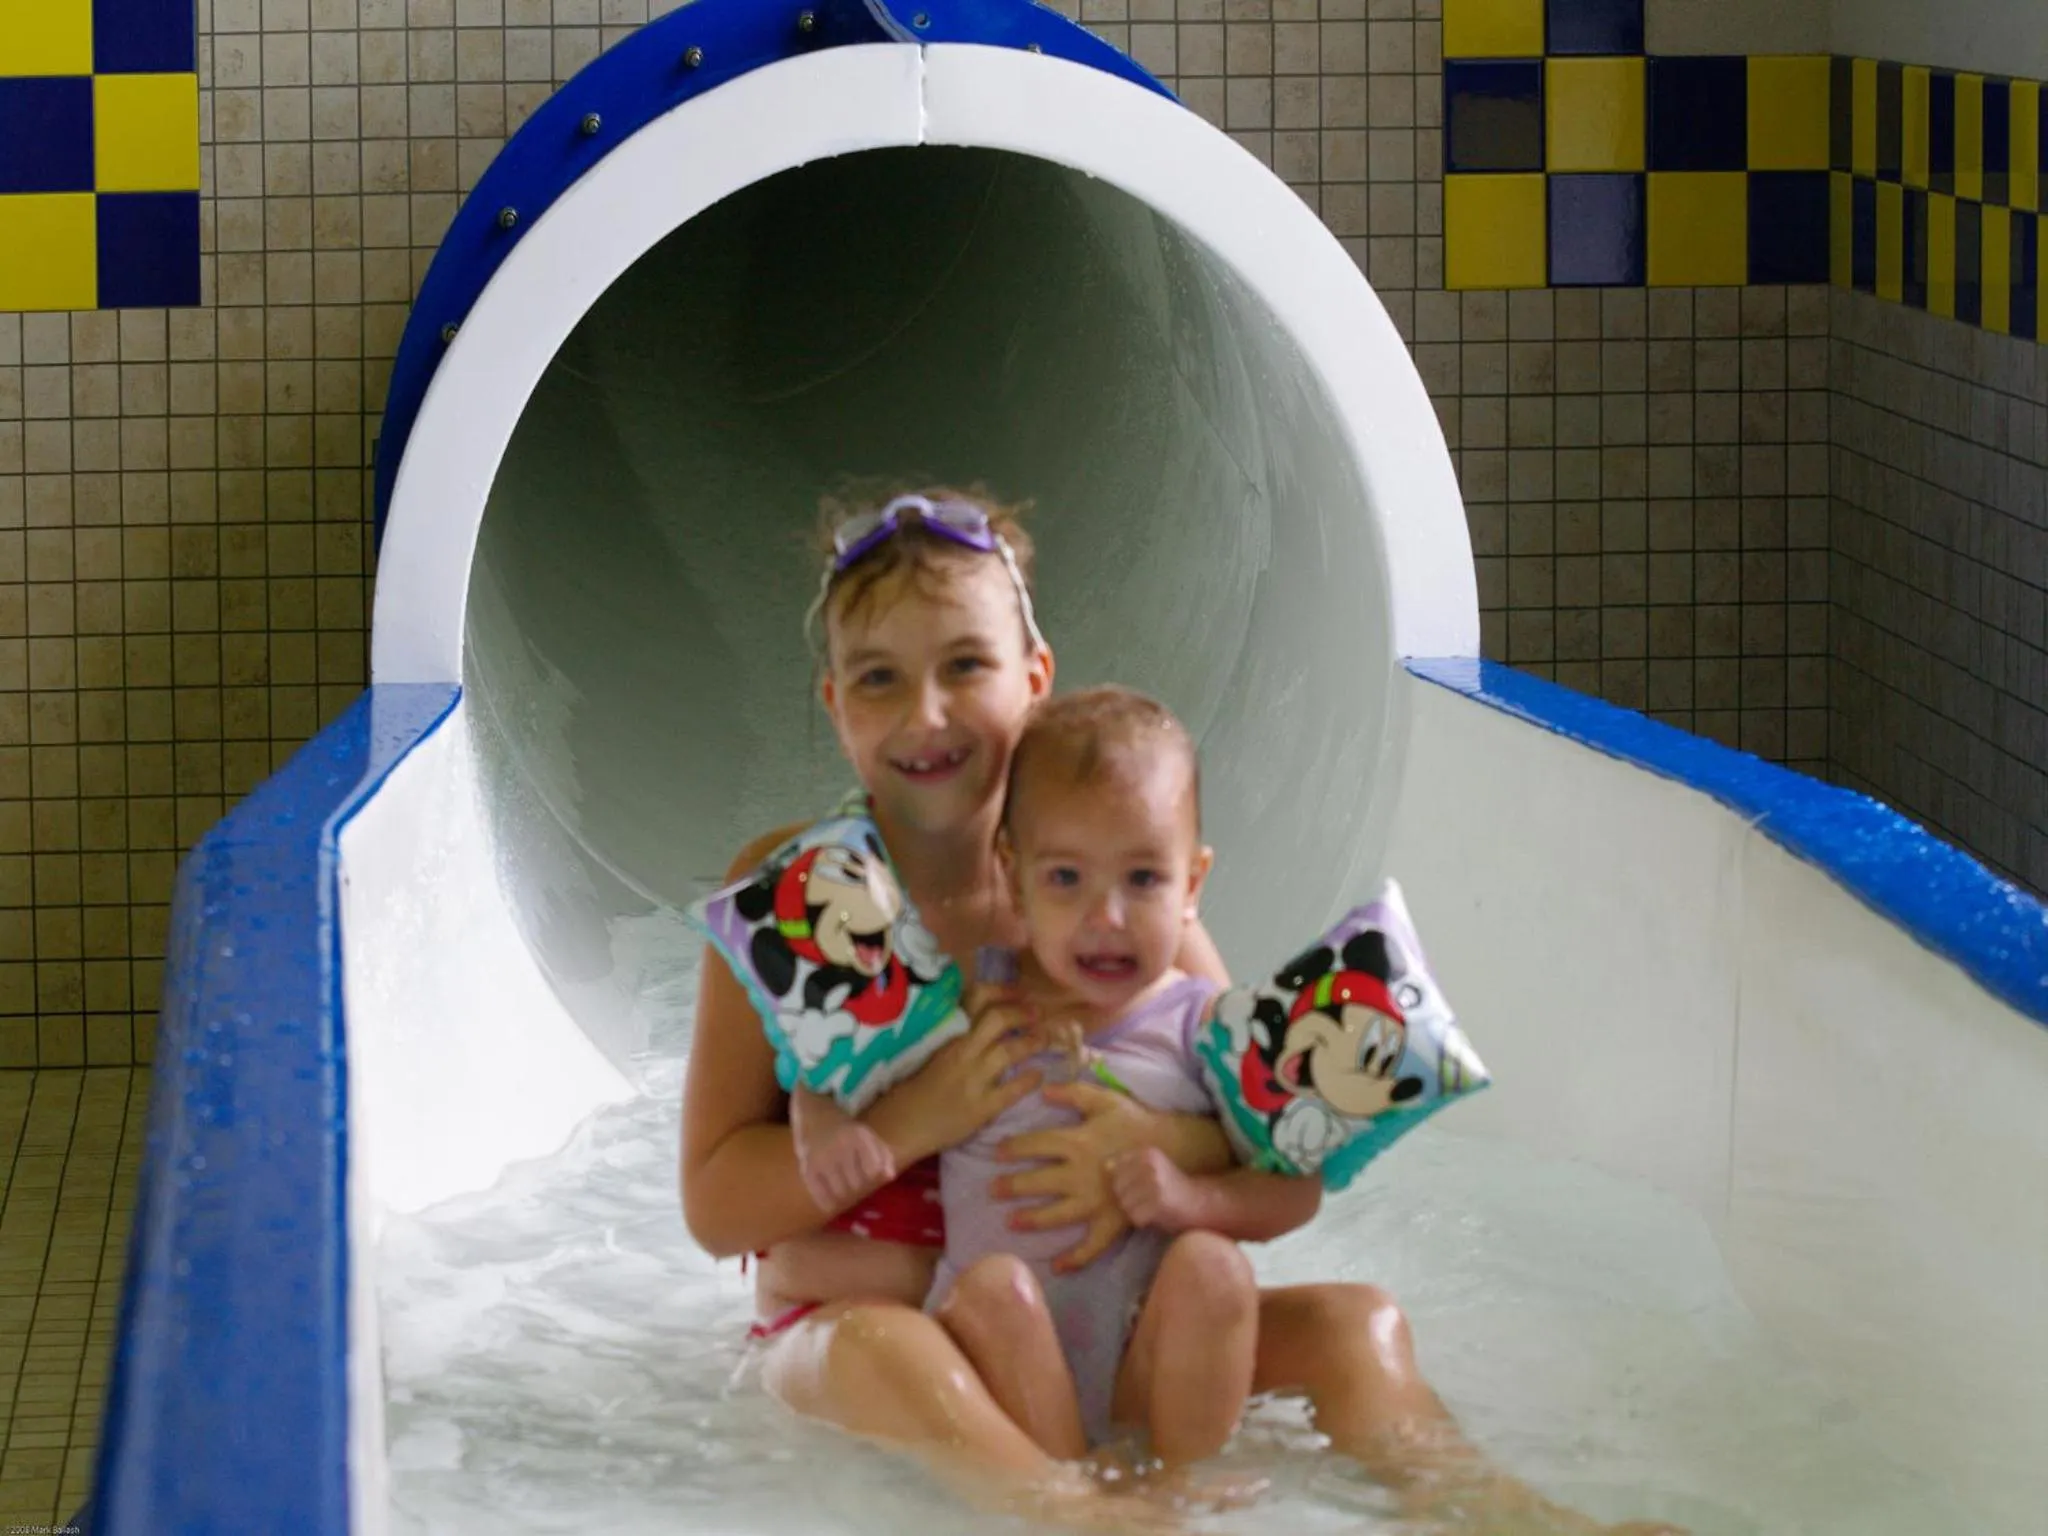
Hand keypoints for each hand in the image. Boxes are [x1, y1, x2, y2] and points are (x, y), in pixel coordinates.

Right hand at [795, 1117, 897, 1214]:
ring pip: (841, 1191)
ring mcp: (822, 1158)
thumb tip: (890, 1177)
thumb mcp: (868, 1135)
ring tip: (842, 1184)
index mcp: (859, 1137)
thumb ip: (883, 1155)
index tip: (868, 1170)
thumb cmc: (845, 1129)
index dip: (872, 1173)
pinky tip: (830, 1206)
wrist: (813, 1115)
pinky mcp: (807, 1168)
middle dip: (857, 1183)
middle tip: (852, 1176)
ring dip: (844, 1193)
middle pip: (857, 1183)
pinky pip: (819, 1194)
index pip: (873, 1169)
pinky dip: (827, 1203)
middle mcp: (840, 1147)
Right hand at [874, 987, 1045, 1160]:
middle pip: (998, 1020)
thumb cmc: (913, 1086)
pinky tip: (1039, 1075)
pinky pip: (1013, 1090)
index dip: (1004, 991)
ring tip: (1045, 1039)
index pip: (977, 998)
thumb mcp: (931, 1049)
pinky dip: (1030, 1079)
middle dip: (1023, 1013)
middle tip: (1038, 1014)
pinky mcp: (981, 1107)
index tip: (1022, 992)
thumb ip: (955, 1032)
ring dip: (1033, 1042)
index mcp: (947, 1034)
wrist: (900, 1125)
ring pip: (1009, 1051)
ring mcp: (972, 1078)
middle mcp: (961, 1051)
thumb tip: (985, 1015)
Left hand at [992, 1079, 1164, 1271]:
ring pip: (1058, 1214)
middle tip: (992, 1190)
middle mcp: (1081, 1174)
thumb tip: (1043, 1089)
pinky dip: (1075, 1259)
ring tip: (1011, 1222)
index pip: (1037, 1145)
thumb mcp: (1105, 1100)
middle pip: (1039, 1182)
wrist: (1173, 1149)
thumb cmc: (1135, 1122)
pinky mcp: (1112, 1221)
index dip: (1014, 1148)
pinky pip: (1092, 1246)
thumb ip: (1074, 1093)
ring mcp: (1096, 1201)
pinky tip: (1058, 1266)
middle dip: (1012, 1186)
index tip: (996, 1152)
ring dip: (1032, 1219)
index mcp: (1078, 1142)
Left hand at [1107, 1146, 1199, 1232]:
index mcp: (1147, 1152)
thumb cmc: (1171, 1187)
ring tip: (1152, 1207)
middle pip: (1117, 1188)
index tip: (1141, 1187)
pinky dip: (1143, 1221)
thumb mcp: (1152, 1168)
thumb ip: (1129, 1166)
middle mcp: (1150, 1164)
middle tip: (1147, 1200)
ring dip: (1135, 1211)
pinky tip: (1157, 1215)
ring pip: (1125, 1204)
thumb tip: (1105, 1166)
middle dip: (1128, 1198)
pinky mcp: (1158, 1202)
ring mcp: (1154, 1182)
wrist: (1200, 1202)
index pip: (1115, 1170)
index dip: (1125, 1183)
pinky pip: (1136, 1217)